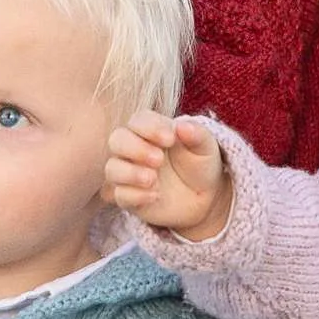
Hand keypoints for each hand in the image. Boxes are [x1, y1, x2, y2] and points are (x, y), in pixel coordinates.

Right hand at [106, 112, 231, 239]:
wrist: (204, 198)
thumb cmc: (200, 165)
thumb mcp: (205, 148)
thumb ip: (197, 135)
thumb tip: (183, 126)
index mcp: (151, 130)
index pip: (138, 120)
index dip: (150, 127)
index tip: (170, 139)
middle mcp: (134, 149)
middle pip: (116, 139)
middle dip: (135, 148)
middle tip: (159, 159)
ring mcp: (128, 173)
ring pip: (112, 168)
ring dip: (130, 173)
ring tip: (153, 179)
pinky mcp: (127, 196)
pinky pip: (118, 195)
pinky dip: (134, 195)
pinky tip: (155, 196)